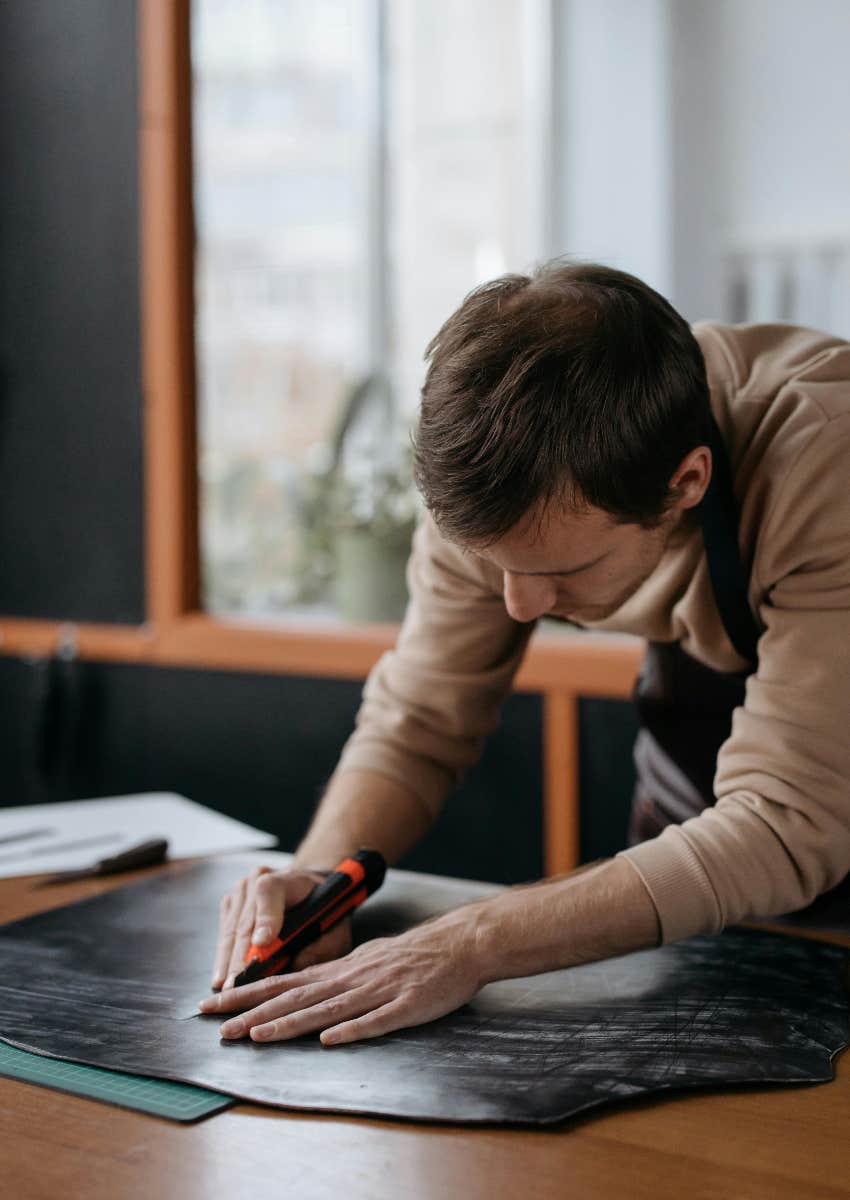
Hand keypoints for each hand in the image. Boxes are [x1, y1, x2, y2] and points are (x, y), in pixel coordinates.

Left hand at [198, 908, 484, 1044]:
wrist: (457, 945)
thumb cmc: (412, 956)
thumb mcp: (367, 960)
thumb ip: (338, 977)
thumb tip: (307, 990)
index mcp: (340, 971)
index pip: (284, 983)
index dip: (247, 995)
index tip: (214, 1006)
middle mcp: (350, 980)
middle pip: (295, 997)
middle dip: (253, 1012)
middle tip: (218, 1027)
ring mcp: (376, 993)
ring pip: (327, 1010)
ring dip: (290, 1024)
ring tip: (257, 1035)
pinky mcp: (404, 1006)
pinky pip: (375, 1020)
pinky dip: (352, 1030)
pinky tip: (330, 1040)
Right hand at [211, 865, 351, 989]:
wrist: (309, 887)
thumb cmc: (325, 911)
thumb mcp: (335, 926)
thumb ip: (320, 946)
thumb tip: (295, 967)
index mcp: (288, 878)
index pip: (270, 892)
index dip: (265, 918)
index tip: (261, 943)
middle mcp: (258, 878)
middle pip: (245, 920)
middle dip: (240, 956)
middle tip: (236, 985)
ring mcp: (241, 890)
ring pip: (231, 929)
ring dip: (227, 959)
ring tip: (225, 987)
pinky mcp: (231, 903)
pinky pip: (224, 931)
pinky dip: (223, 955)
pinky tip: (222, 976)